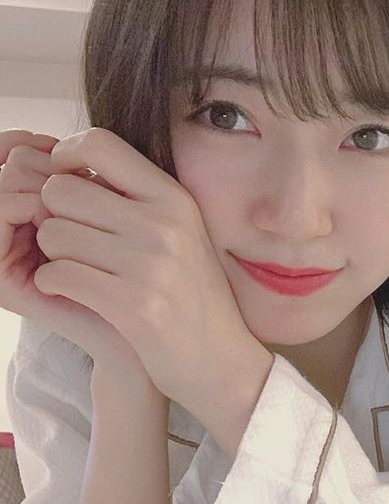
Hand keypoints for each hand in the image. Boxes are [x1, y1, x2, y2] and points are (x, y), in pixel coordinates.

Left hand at [34, 127, 260, 411]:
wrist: (219, 360)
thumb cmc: (190, 295)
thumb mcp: (181, 234)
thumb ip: (137, 198)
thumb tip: (71, 166)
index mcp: (175, 199)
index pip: (98, 144)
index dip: (65, 157)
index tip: (66, 181)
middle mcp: (165, 225)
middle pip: (61, 191)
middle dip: (54, 216)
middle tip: (74, 241)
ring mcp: (150, 265)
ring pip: (53, 234)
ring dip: (54, 255)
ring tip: (84, 272)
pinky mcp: (132, 304)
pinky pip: (56, 274)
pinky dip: (55, 284)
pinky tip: (80, 294)